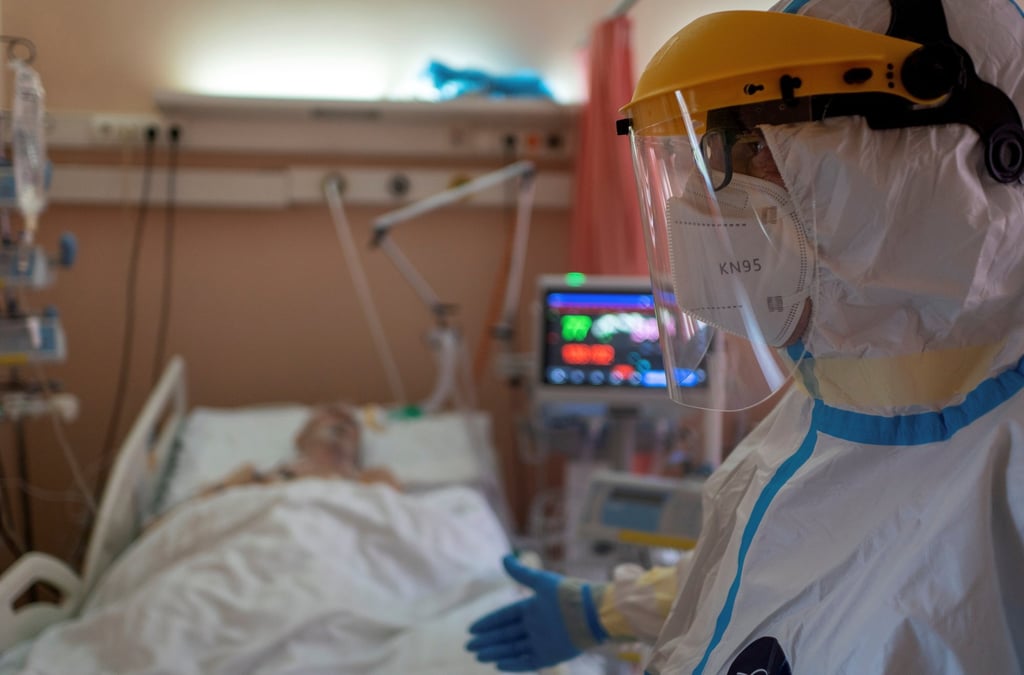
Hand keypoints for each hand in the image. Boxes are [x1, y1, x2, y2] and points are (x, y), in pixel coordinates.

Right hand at [466, 554, 606, 671]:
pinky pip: (527, 661)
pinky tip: (497, 665)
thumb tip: (503, 558)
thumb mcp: (541, 582)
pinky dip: (513, 664)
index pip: (505, 617)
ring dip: (495, 652)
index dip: (489, 623)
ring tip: (478, 655)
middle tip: (469, 646)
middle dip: (487, 640)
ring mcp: (542, 642)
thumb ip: (521, 573)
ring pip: (513, 649)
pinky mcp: (550, 656)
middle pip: (505, 635)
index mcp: (532, 608)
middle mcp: (535, 626)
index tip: (472, 629)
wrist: (591, 612)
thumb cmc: (568, 594)